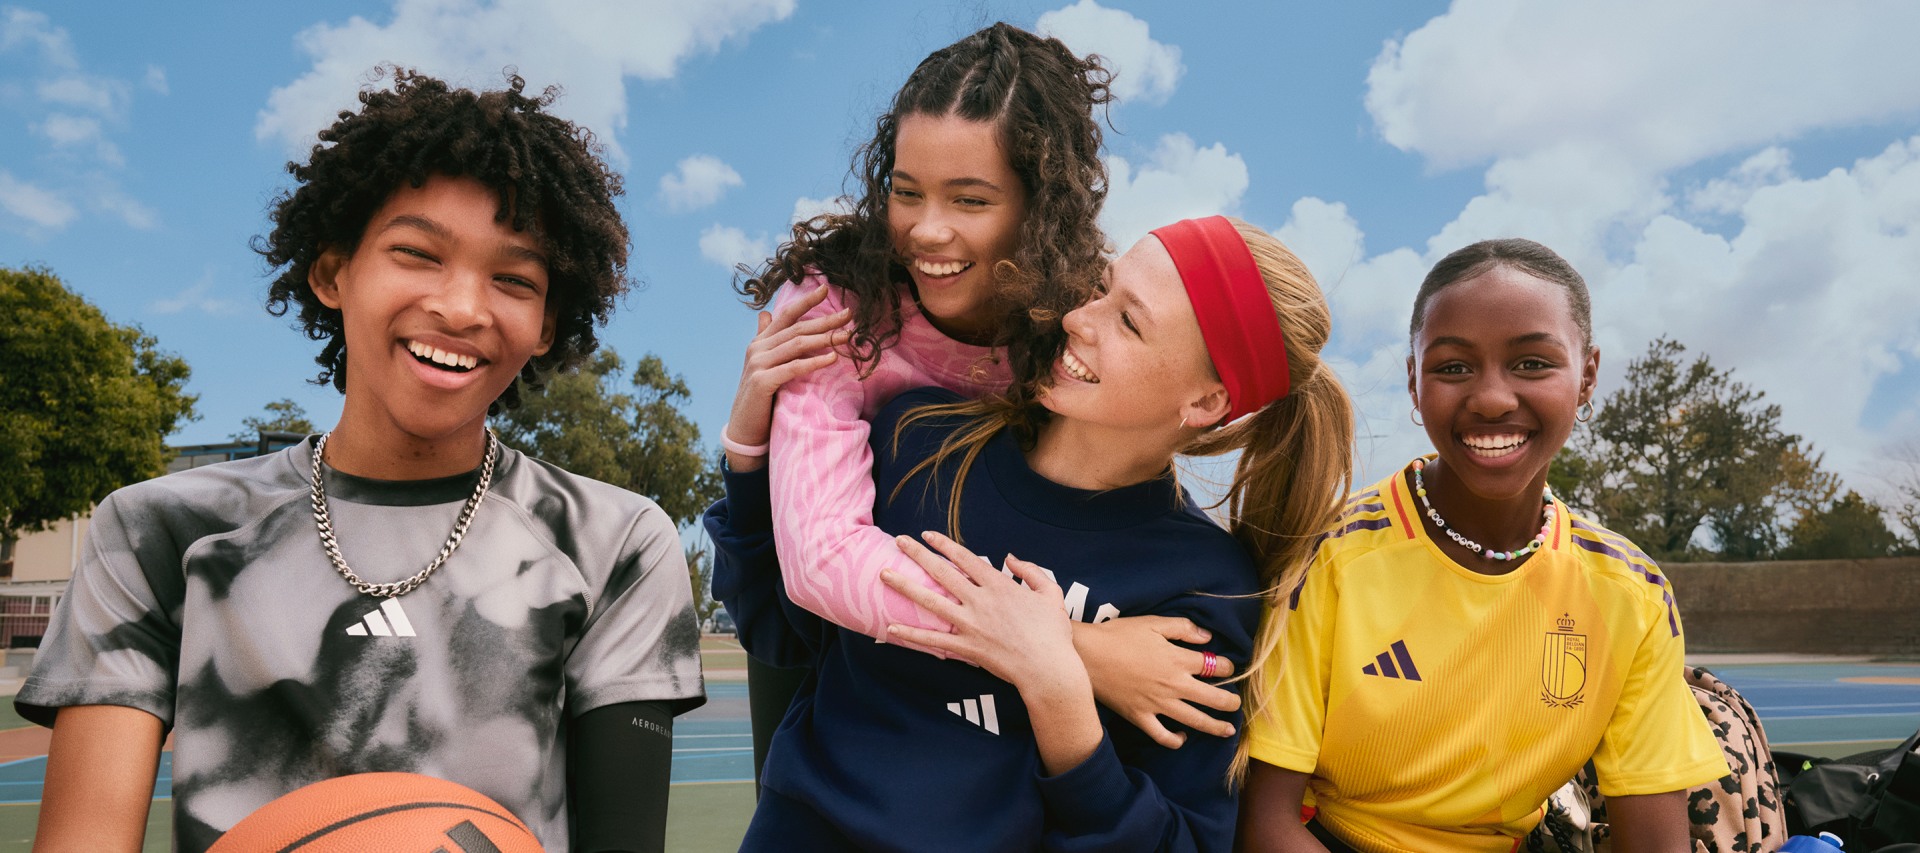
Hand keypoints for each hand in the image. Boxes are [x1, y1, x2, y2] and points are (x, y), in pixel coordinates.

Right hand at [725, 284, 851, 471]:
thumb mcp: (764, 365)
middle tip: (849, 314)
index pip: (786, 314)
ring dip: (825, 338)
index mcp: (760, 341)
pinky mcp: (762, 381)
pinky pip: (793, 367)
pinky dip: (814, 362)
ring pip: (797, 344)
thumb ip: (767, 340)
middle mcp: (758, 348)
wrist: (744, 428)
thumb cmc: (761, 397)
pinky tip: (832, 358)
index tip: (827, 288)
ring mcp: (758, 363)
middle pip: (797, 328)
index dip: (806, 301)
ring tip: (847, 335)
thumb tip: (765, 314)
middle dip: (825, 320)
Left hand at [880, 532, 1085, 694]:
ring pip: (930, 601)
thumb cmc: (1053, 632)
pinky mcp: (966, 648)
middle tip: (898, 541)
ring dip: (905, 586)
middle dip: (917, 554)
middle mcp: (980, 601)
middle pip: (942, 572)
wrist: (1049, 669)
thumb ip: (1030, 570)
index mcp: (999, 585)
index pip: (965, 558)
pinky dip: (911, 634)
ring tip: (883, 574)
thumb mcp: (1050, 593)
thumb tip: (1010, 557)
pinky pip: (933, 640)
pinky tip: (890, 627)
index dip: (944, 544)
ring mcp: (971, 625)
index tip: (927, 534)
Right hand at [1074, 616, 1240, 747]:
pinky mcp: (1140, 717)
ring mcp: (1157, 704)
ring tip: (1227, 731)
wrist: (1087, 656)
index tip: (1228, 668)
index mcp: (1177, 660)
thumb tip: (1207, 637)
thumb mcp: (1153, 623)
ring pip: (1194, 720)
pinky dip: (1175, 741)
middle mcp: (1173, 685)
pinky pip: (1162, 736)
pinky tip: (1182, 739)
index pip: (1214, 666)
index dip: (1226, 667)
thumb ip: (1183, 629)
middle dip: (1229, 703)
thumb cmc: (1119, 635)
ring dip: (1215, 727)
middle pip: (1212, 698)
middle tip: (1236, 705)